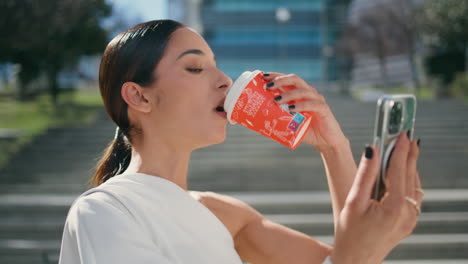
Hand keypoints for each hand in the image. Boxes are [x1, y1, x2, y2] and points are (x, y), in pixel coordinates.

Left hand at [262, 73, 346, 150]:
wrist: (325, 142)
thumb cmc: (306, 131)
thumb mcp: (289, 123)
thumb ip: (277, 119)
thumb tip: (254, 121)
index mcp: (299, 94)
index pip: (287, 79)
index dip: (276, 75)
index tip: (262, 76)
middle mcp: (309, 93)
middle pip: (294, 79)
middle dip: (280, 80)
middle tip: (268, 86)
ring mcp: (317, 100)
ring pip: (302, 91)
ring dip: (288, 94)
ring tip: (276, 100)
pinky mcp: (324, 109)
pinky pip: (313, 104)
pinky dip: (301, 105)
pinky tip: (292, 109)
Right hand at [331, 133, 421, 263]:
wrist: (355, 260)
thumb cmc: (349, 234)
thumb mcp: (354, 202)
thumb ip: (365, 174)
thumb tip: (372, 149)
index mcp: (394, 207)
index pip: (399, 170)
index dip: (400, 149)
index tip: (401, 133)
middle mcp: (407, 213)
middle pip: (411, 176)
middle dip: (409, 154)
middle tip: (408, 136)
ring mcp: (410, 220)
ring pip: (414, 186)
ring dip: (410, 167)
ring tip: (406, 150)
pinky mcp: (408, 223)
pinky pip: (413, 197)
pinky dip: (409, 181)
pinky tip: (403, 173)